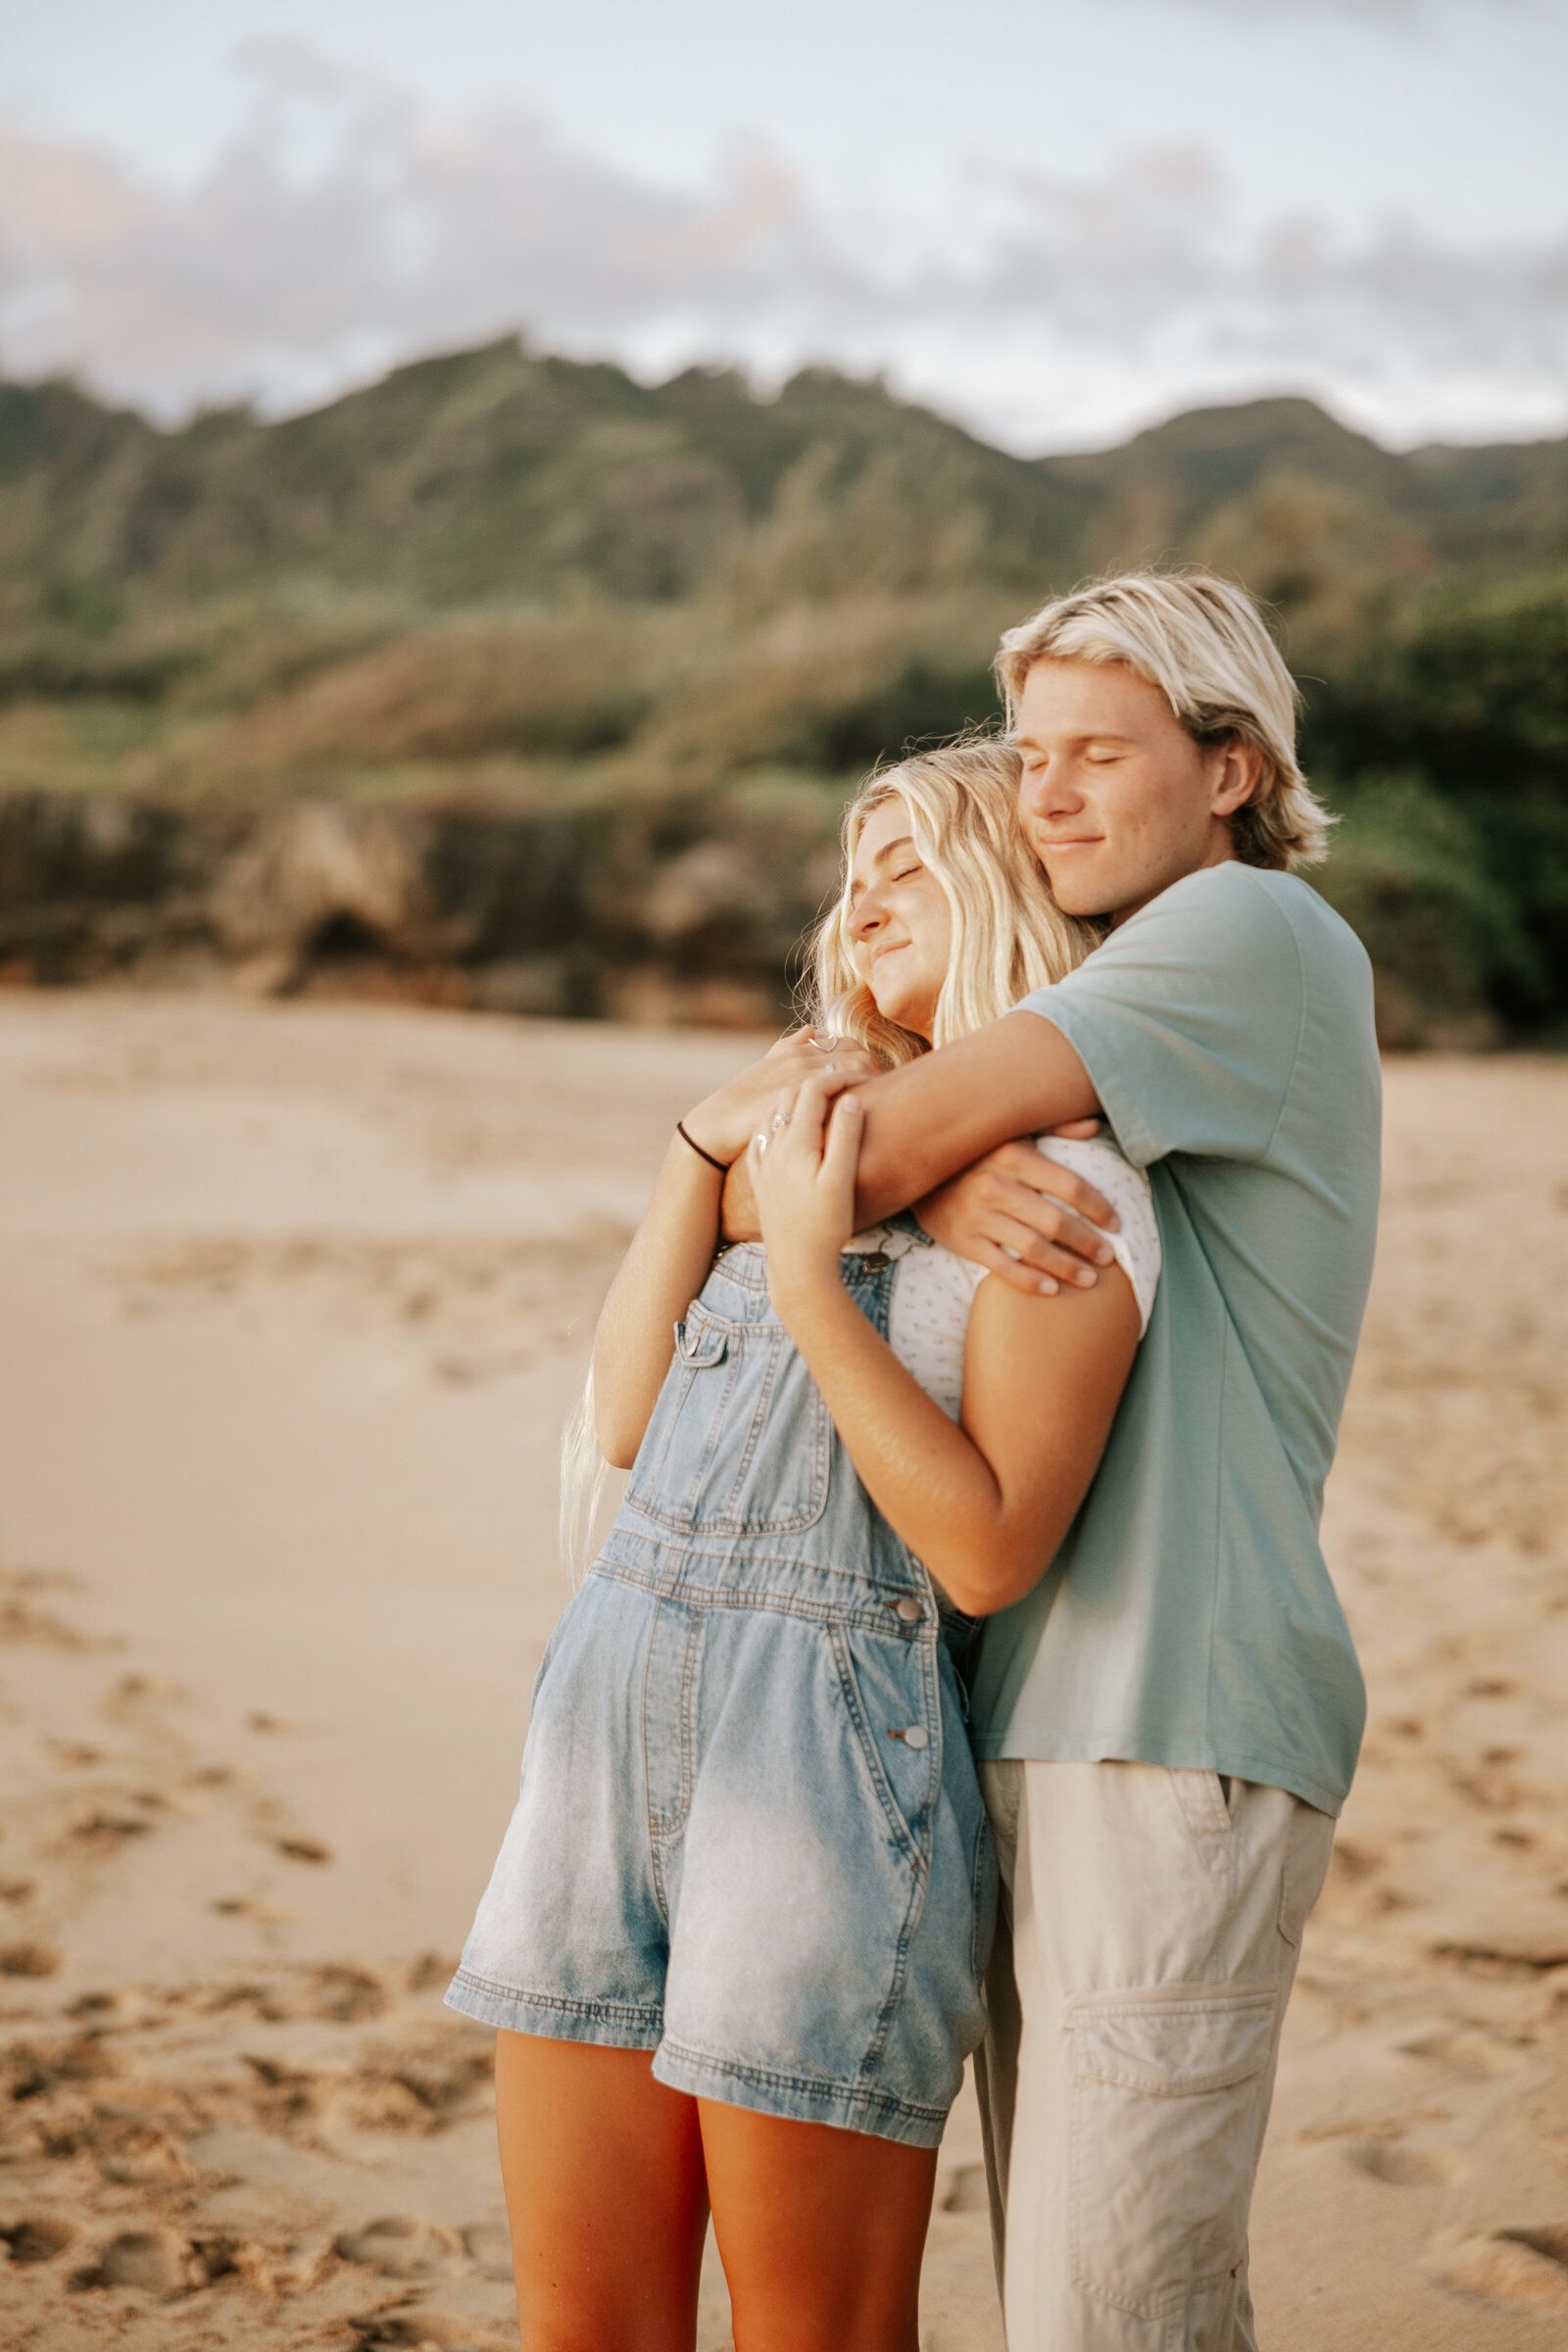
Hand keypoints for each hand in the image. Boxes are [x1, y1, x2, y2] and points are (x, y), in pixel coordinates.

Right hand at [681, 1029, 879, 1168]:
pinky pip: (844, 1091)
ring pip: (856, 1068)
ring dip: (875, 1084)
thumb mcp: (766, 1066)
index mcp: (797, 1049)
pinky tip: (867, 1116)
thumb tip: (811, 1029)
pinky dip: (861, 1098)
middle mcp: (802, 1056)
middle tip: (888, 1094)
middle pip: (859, 1054)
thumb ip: (789, 1046)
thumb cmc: (743, 1102)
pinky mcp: (802, 1097)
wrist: (718, 1125)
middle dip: (877, 1071)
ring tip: (884, 1104)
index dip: (867, 1061)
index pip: (849, 1045)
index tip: (876, 1081)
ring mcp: (803, 1075)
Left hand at [749, 1075, 863, 1298]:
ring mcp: (764, 1161)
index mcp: (797, 1142)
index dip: (840, 1076)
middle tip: (849, 1081)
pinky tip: (787, 1122)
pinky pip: (762, 1134)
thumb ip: (846, 1136)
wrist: (796, 1266)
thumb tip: (850, 1099)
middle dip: (820, 1080)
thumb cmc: (826, 1226)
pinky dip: (777, 1117)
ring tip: (823, 1095)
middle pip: (792, 1094)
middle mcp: (775, 1146)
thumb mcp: (841, 1180)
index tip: (866, 1077)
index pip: (815, 1089)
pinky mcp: (760, 1177)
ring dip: (797, 1095)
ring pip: (774, 1111)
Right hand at [916, 1138, 1118, 1296]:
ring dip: (1066, 1267)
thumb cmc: (974, 1150)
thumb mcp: (1010, 1129)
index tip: (1116, 1223)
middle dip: (1088, 1242)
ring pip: (1032, 1248)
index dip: (1098, 1207)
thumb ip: (1053, 1127)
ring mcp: (976, 1215)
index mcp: (1013, 1154)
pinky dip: (1028, 1281)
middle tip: (1108, 1258)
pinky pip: (1000, 1266)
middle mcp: (994, 1185)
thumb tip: (1093, 1126)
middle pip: (1055, 1222)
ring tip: (1089, 1279)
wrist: (913, 1166)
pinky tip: (1051, 1289)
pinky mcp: (960, 1239)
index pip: (1069, 1185)